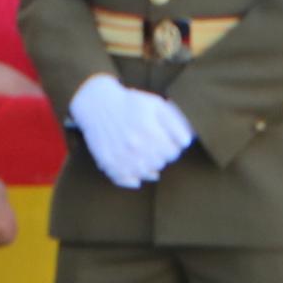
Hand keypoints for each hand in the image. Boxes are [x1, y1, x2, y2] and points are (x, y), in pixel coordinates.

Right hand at [69, 75, 193, 189]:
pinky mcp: (107, 161)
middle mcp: (134, 145)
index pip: (173, 153)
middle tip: (154, 147)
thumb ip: (175, 123)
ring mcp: (120, 155)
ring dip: (148, 168)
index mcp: (148, 130)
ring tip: (145, 157)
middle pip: (159, 164)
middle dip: (160, 156)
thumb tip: (185, 143)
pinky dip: (131, 179)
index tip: (165, 141)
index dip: (172, 148)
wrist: (96, 103)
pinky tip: (135, 174)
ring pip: (144, 174)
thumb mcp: (156, 105)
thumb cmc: (130, 103)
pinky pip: (123, 179)